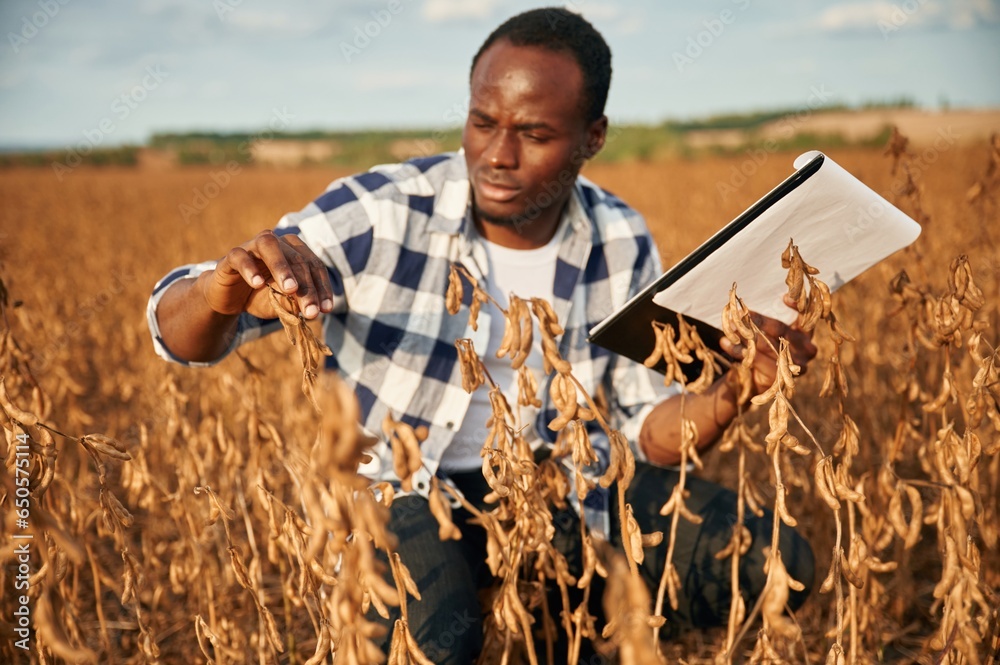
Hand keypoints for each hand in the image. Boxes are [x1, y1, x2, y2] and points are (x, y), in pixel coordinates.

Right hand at [201, 230, 333, 320]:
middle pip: (296, 259)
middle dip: (306, 287)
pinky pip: (240, 256)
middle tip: (310, 311)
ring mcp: (252, 246)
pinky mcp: (232, 256)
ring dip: (282, 267)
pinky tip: (258, 284)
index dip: (322, 287)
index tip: (326, 309)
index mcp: (294, 250)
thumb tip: (313, 309)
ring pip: (269, 246)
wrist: (230, 298)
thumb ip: (296, 302)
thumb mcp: (282, 303)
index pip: (314, 266)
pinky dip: (250, 269)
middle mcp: (276, 242)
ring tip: (291, 289)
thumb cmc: (261, 296)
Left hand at [719, 295, 816, 395]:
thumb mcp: (769, 332)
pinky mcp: (782, 376)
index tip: (784, 297)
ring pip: (769, 345)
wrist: (761, 379)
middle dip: (758, 321)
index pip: (807, 316)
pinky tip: (725, 343)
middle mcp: (807, 348)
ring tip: (730, 327)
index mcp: (806, 334)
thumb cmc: (767, 349)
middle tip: (738, 313)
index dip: (798, 306)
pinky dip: (739, 351)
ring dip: (746, 336)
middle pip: (781, 329)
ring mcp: (797, 364)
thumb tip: (740, 310)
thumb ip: (763, 321)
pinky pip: (758, 360)